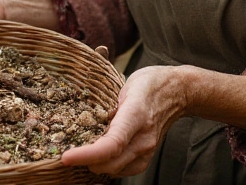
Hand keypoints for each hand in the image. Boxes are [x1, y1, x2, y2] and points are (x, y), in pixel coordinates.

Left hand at [61, 65, 188, 176]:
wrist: (179, 92)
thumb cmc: (151, 83)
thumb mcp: (127, 82)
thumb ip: (107, 91)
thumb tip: (88, 74)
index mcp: (135, 114)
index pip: (111, 144)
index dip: (87, 155)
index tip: (66, 157)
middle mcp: (143, 137)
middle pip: (110, 163)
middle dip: (85, 162)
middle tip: (68, 150)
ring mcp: (147, 149)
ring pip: (115, 170)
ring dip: (96, 165)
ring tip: (83, 150)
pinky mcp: (147, 156)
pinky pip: (123, 171)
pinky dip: (108, 166)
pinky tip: (100, 154)